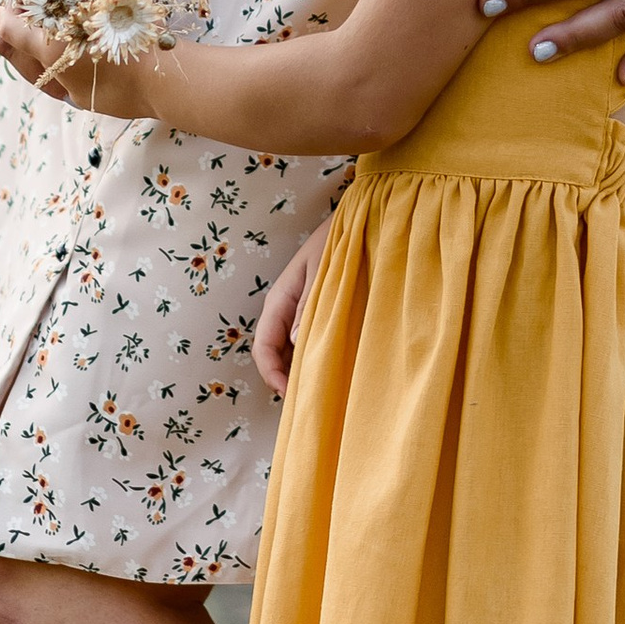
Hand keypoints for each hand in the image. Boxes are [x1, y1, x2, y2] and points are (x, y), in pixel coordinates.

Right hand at [253, 218, 332, 394]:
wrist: (360, 220)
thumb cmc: (341, 240)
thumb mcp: (325, 271)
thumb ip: (311, 305)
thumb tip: (296, 343)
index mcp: (280, 299)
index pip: (264, 346)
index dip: (272, 374)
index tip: (290, 394)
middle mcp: (284, 308)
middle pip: (273, 353)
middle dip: (285, 379)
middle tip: (308, 403)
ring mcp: (299, 310)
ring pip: (289, 350)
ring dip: (299, 370)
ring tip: (319, 392)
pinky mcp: (315, 311)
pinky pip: (306, 340)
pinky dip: (311, 357)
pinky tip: (329, 369)